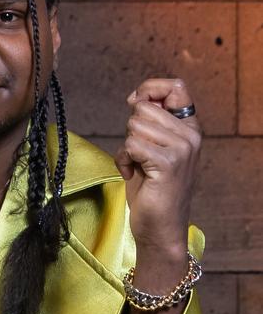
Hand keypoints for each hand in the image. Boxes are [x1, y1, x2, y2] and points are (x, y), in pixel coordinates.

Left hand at [114, 78, 201, 255]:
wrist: (160, 227)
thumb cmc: (151, 188)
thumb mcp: (152, 148)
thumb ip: (150, 123)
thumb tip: (135, 97)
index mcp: (189, 128)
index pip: (175, 86)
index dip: (148, 89)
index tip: (134, 103)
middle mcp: (190, 135)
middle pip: (143, 108)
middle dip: (131, 129)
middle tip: (138, 153)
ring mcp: (182, 149)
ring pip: (134, 126)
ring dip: (126, 147)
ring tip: (137, 166)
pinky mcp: (168, 163)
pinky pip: (131, 145)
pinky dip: (123, 161)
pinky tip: (132, 174)